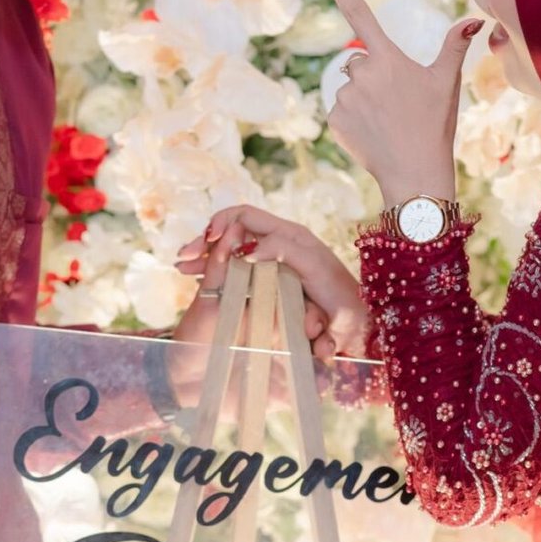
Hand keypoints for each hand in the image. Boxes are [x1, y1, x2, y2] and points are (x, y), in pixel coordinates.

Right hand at [176, 209, 368, 360]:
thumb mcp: (314, 266)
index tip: (205, 241)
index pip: (244, 216)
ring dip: (205, 260)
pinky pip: (236, 275)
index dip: (221, 223)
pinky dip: (215, 276)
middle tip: (182, 259)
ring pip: (229, 255)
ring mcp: (271, 267)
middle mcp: (277, 246)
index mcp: (288, 235)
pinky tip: (197, 283)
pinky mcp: (269, 287)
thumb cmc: (341, 295)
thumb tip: (246, 248)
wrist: (357, 325)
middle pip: (231, 234)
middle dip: (204, 243)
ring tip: (182, 269)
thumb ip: (282, 250)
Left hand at [317, 0, 481, 205]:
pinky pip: (342, 111)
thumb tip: (474, 21)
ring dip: (364, 98)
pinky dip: (355, 120)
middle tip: (398, 101)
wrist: (415, 172)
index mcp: (388, 56)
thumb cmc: (435, 124)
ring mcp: (345, 97)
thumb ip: (454, 47)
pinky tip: (373, 133)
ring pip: (351, 87)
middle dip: (374, 74)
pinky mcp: (335, 120)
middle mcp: (361, 72)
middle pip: (360, 61)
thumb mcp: (447, 82)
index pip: (359, 11)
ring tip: (388, 120)